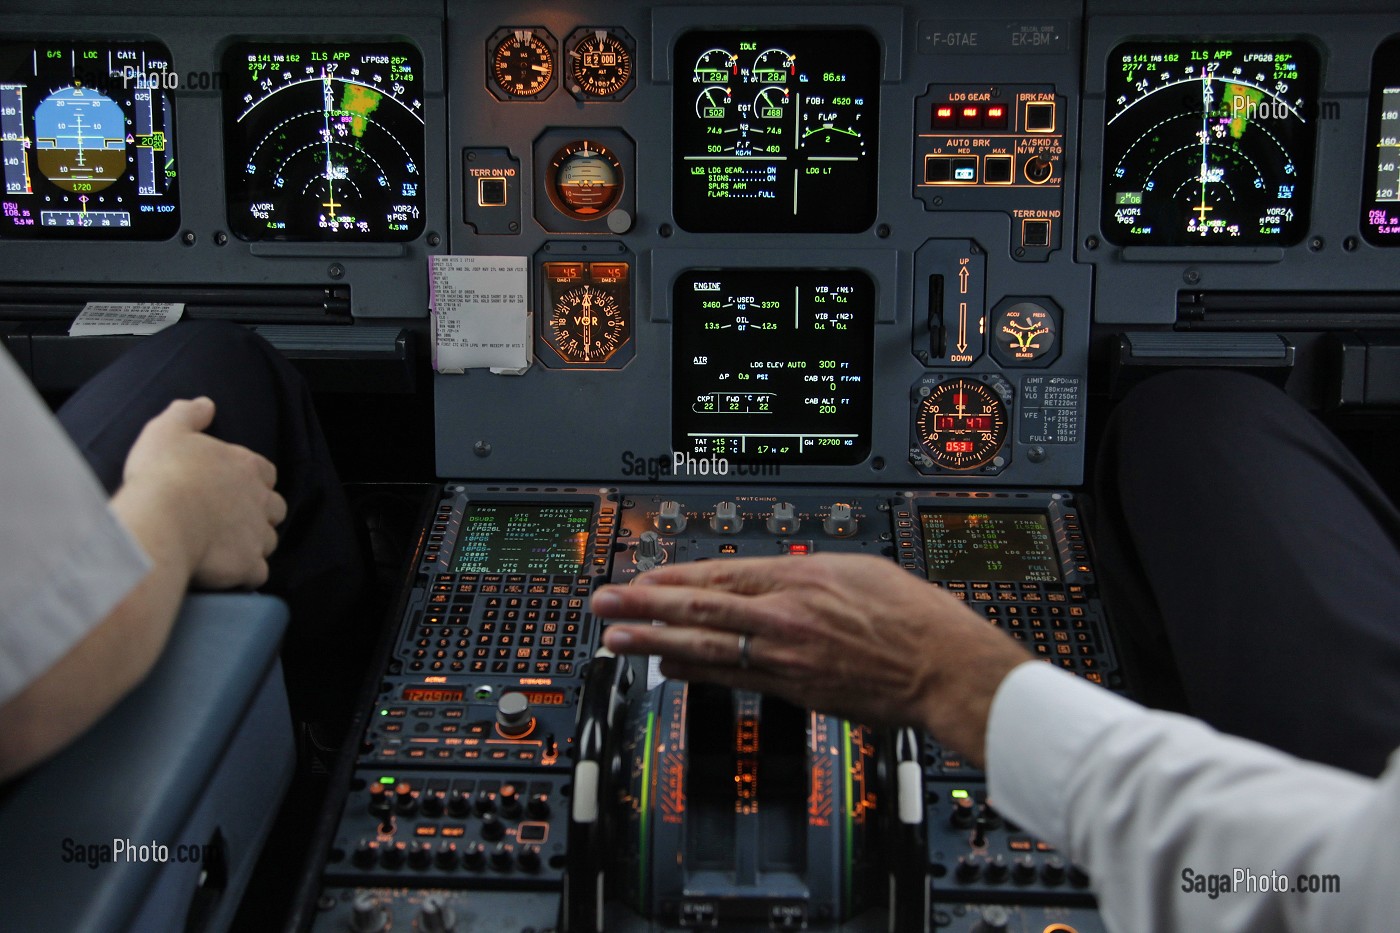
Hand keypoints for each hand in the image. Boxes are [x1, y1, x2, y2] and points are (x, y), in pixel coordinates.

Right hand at [120, 397, 285, 588]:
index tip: (232, 489)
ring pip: (268, 542)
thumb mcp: (168, 430)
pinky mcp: (248, 565)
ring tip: (225, 548)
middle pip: (274, 508)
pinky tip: (227, 574)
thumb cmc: (163, 474)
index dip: (252, 482)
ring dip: (253, 545)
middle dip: (260, 515)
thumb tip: (206, 404)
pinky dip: (246, 575)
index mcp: (246, 467)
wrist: (161, 517)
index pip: (265, 473)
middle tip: (230, 521)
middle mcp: (260, 500)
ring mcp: (257, 534)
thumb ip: (188, 414)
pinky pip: (258, 574)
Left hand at [594, 554, 1030, 763]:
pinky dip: (696, 673)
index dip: (672, 578)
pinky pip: (733, 678)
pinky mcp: (794, 689)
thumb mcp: (856, 569)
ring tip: (616, 638)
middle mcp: (784, 615)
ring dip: (654, 641)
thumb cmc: (913, 616)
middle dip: (644, 605)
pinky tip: (666, 669)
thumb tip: (773, 574)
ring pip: (706, 646)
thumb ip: (805, 573)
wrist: (945, 665)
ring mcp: (785, 655)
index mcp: (799, 577)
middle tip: (604, 603)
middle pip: (699, 608)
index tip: (640, 577)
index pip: (720, 575)